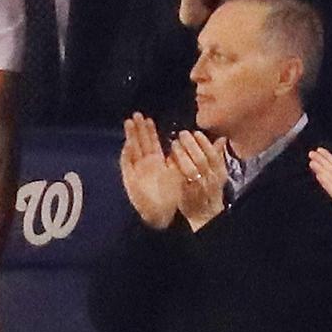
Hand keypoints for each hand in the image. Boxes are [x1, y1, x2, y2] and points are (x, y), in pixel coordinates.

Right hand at [120, 113, 181, 229]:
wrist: (164, 216)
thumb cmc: (173, 196)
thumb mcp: (182, 174)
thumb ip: (188, 159)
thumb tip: (204, 146)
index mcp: (157, 163)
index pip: (152, 143)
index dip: (149, 131)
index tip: (148, 119)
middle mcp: (146, 165)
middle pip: (141, 143)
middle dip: (138, 129)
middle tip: (136, 115)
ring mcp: (137, 172)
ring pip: (133, 151)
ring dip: (131, 137)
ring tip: (129, 122)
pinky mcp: (131, 181)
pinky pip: (128, 166)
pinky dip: (128, 155)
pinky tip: (129, 144)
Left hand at [170, 130, 228, 231]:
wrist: (205, 214)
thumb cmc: (210, 190)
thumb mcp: (219, 174)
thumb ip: (218, 156)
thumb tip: (221, 139)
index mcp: (219, 173)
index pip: (213, 155)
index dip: (204, 143)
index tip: (196, 132)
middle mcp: (209, 180)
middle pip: (200, 159)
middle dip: (190, 145)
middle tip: (182, 134)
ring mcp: (197, 187)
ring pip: (189, 168)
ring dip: (181, 154)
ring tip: (174, 144)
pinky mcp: (185, 193)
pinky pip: (178, 178)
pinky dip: (173, 167)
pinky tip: (169, 158)